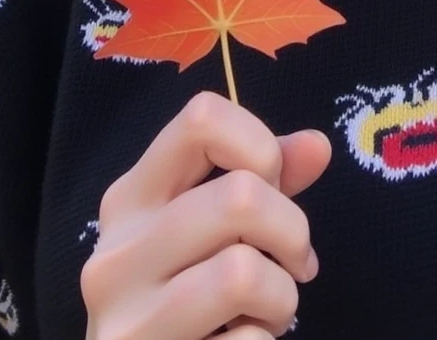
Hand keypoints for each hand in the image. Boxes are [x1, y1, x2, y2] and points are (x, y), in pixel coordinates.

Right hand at [81, 89, 330, 339]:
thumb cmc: (187, 301)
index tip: (273, 185)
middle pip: (240, 196)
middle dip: (292, 232)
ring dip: (282, 296)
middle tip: (292, 264)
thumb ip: (264, 181)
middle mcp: (117, 251)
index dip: (259, 144)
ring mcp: (126, 318)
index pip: (201, 118)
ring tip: (267, 310)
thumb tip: (319, 145)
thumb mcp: (215, 232)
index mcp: (131, 199)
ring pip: (243, 273)